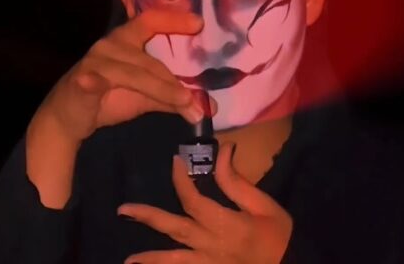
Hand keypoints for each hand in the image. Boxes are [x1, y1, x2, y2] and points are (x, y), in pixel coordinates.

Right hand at [33, 9, 214, 144]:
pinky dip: (95, 81)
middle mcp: (112, 44)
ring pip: (135, 73)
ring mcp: (95, 61)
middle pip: (151, 62)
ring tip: (186, 105)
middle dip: (176, 85)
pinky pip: (94, 80)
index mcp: (127, 40)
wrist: (69, 116)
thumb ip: (173, 97)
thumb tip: (207, 108)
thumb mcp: (146, 95)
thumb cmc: (109, 97)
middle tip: (199, 105)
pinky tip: (93, 83)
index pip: (150, 21)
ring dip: (162, 90)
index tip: (199, 22)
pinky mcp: (81, 79)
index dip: (173, 20)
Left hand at [118, 143, 292, 263]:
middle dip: (149, 218)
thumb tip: (222, 151)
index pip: (193, 200)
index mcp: (226, 225)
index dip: (180, 180)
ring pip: (175, 261)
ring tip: (129, 260)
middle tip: (124, 210)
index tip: (174, 161)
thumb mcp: (263, 204)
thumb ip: (237, 181)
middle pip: (175, 230)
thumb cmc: (279, 233)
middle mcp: (212, 246)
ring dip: (151, 259)